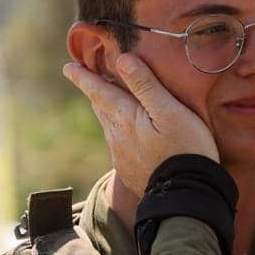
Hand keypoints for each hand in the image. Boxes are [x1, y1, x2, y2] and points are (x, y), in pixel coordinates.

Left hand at [62, 54, 218, 194]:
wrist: (186, 195)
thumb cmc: (185, 148)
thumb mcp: (170, 111)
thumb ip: (146, 85)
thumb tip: (123, 59)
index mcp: (125, 117)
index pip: (98, 91)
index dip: (83, 77)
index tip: (68, 67)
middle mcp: (117, 136)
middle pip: (100, 108)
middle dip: (94, 92)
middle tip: (87, 79)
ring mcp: (121, 156)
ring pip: (108, 127)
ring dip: (106, 112)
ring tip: (108, 102)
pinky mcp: (129, 171)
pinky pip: (118, 146)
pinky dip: (119, 133)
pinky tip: (129, 135)